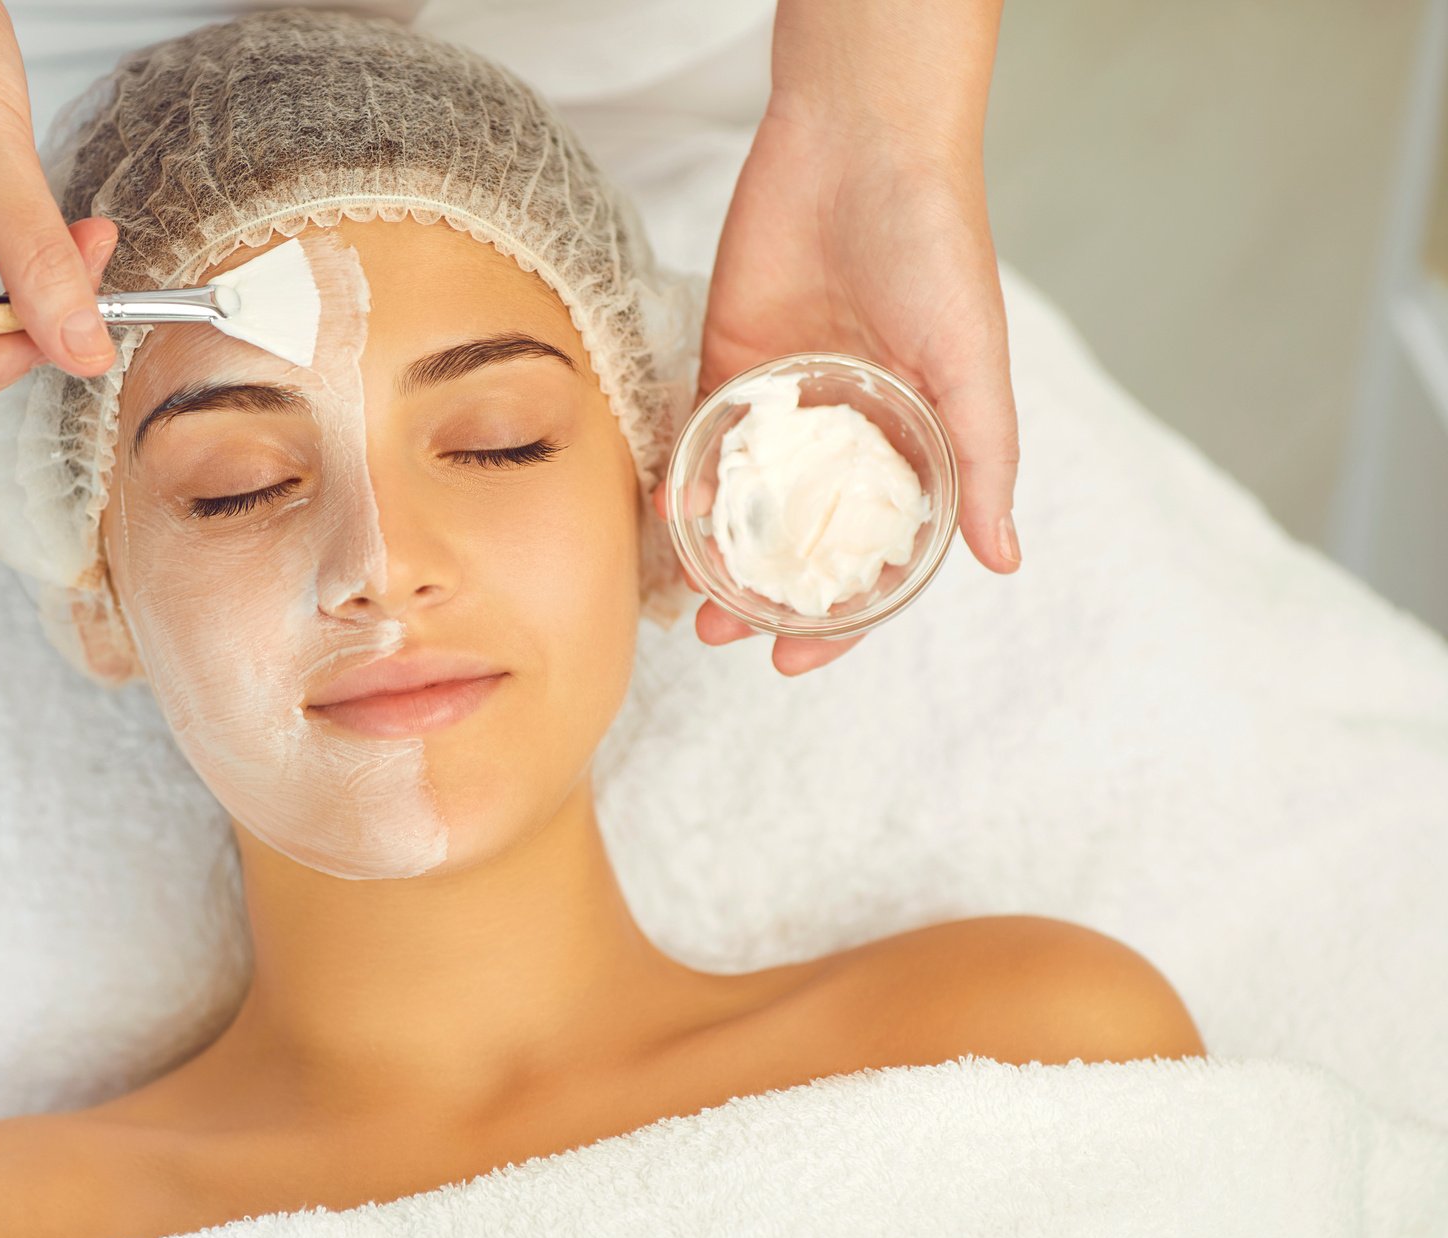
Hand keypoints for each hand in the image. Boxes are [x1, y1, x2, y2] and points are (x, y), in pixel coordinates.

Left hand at [667, 100, 1020, 676]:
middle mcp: (846, 434)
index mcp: (912, 444)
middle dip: (760, 596)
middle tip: (721, 632)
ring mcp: (784, 402)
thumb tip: (1003, 561)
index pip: (871, 557)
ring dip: (715, 551)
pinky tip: (667, 510)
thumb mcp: (972, 364)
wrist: (858, 145)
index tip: (794, 661)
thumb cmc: (937, 248)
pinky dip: (685, 476)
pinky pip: (703, 436)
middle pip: (796, 540)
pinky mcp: (729, 361)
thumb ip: (981, 461)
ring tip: (687, 594)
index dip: (839, 618)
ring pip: (743, 500)